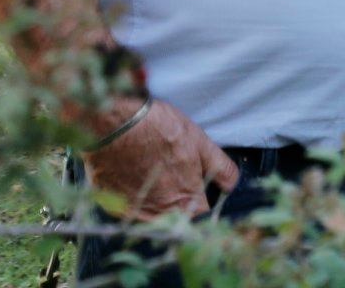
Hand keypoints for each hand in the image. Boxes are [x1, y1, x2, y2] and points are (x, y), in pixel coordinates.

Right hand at [83, 98, 237, 220]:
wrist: (114, 124)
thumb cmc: (159, 129)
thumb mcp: (200, 142)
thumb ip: (220, 167)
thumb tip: (231, 185)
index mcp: (185, 197)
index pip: (202, 214)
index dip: (204, 203)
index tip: (200, 190)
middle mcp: (160, 211)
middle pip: (178, 219)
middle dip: (182, 205)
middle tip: (176, 179)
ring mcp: (134, 211)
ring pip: (154, 218)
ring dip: (159, 204)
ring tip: (156, 177)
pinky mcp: (113, 206)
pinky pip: (132, 212)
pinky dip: (137, 201)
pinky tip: (136, 179)